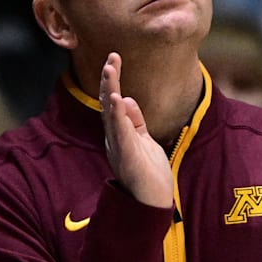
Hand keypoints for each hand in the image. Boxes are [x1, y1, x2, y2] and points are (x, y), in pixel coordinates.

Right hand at [99, 53, 174, 208]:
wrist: (152, 203)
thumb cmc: (149, 174)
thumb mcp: (144, 140)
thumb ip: (135, 121)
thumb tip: (128, 98)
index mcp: (119, 133)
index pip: (113, 102)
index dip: (112, 81)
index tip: (114, 59)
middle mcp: (115, 138)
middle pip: (109, 104)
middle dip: (110, 80)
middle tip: (111, 58)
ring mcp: (119, 146)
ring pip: (112, 114)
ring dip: (111, 91)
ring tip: (110, 70)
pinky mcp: (127, 155)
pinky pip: (120, 132)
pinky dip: (118, 115)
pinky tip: (118, 99)